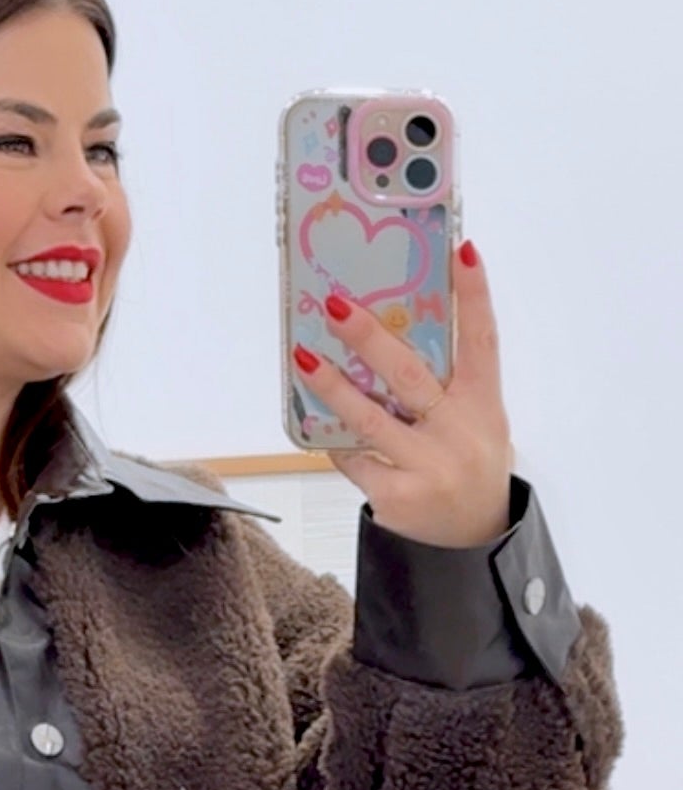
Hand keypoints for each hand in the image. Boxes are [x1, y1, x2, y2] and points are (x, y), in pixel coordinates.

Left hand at [294, 239, 513, 547]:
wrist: (472, 538)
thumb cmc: (468, 462)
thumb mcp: (478, 420)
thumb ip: (448, 384)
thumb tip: (386, 336)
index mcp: (485, 405)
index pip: (482, 341)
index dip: (474, 295)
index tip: (462, 251)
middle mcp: (459, 433)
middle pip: (410, 375)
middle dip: (369, 337)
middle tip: (335, 305)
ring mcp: (428, 467)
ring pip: (370, 419)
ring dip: (332, 386)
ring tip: (304, 357)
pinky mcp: (398, 497)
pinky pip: (355, 459)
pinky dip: (337, 440)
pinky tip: (318, 421)